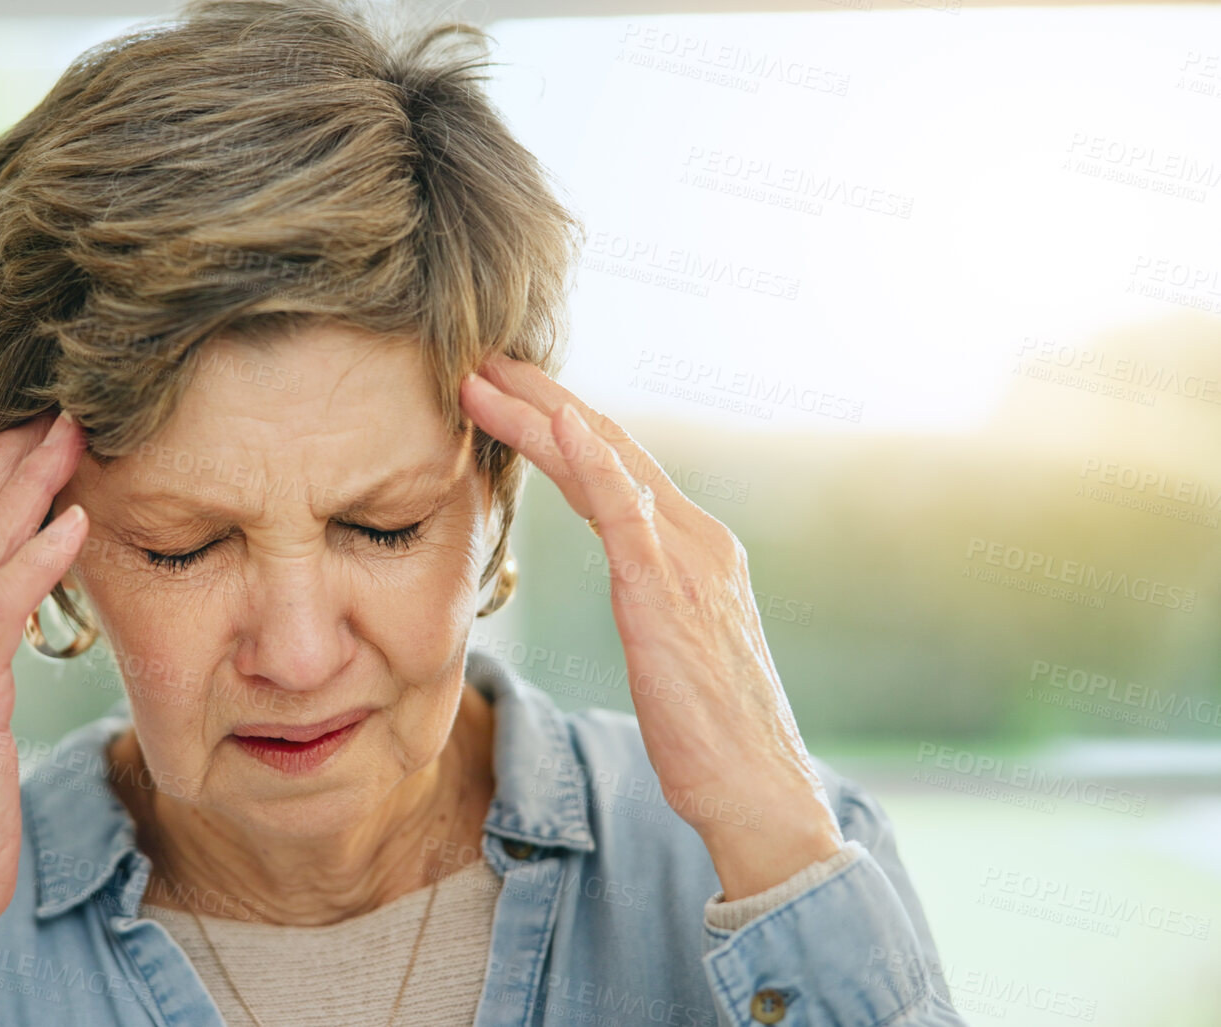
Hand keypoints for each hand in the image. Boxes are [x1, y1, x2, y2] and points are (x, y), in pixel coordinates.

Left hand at [460, 355, 842, 899]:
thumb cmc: (708, 735)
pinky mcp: (669, 591)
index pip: (616, 465)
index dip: (559, 422)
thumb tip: (629, 582)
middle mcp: (696, 538)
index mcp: (694, 548)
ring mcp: (686, 559)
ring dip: (538, 414)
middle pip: (607, 445)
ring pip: (604, 462)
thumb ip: (651, 597)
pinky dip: (590, 461)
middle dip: (541, 397)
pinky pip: (626, 510)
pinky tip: (555, 423)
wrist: (756, 790)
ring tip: (482, 379)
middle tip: (480, 359)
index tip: (505, 391)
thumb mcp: (672, 647)